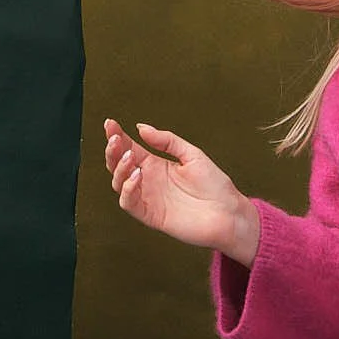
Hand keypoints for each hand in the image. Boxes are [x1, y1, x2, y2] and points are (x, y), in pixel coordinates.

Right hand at [104, 118, 260, 265]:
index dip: (118, 135)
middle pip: (118, 165)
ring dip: (119, 168)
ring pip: (118, 183)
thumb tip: (141, 128)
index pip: (130, 148)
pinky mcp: (150, 215)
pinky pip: (129, 203)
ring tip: (129, 156)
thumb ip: (167, 141)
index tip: (110, 123)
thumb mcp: (192, 155)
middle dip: (113, 150)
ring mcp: (148, 198)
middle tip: (114, 138)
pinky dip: (127, 189)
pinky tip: (137, 176)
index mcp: (156, 164)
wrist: (229, 213)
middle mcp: (148, 181)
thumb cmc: (215, 185)